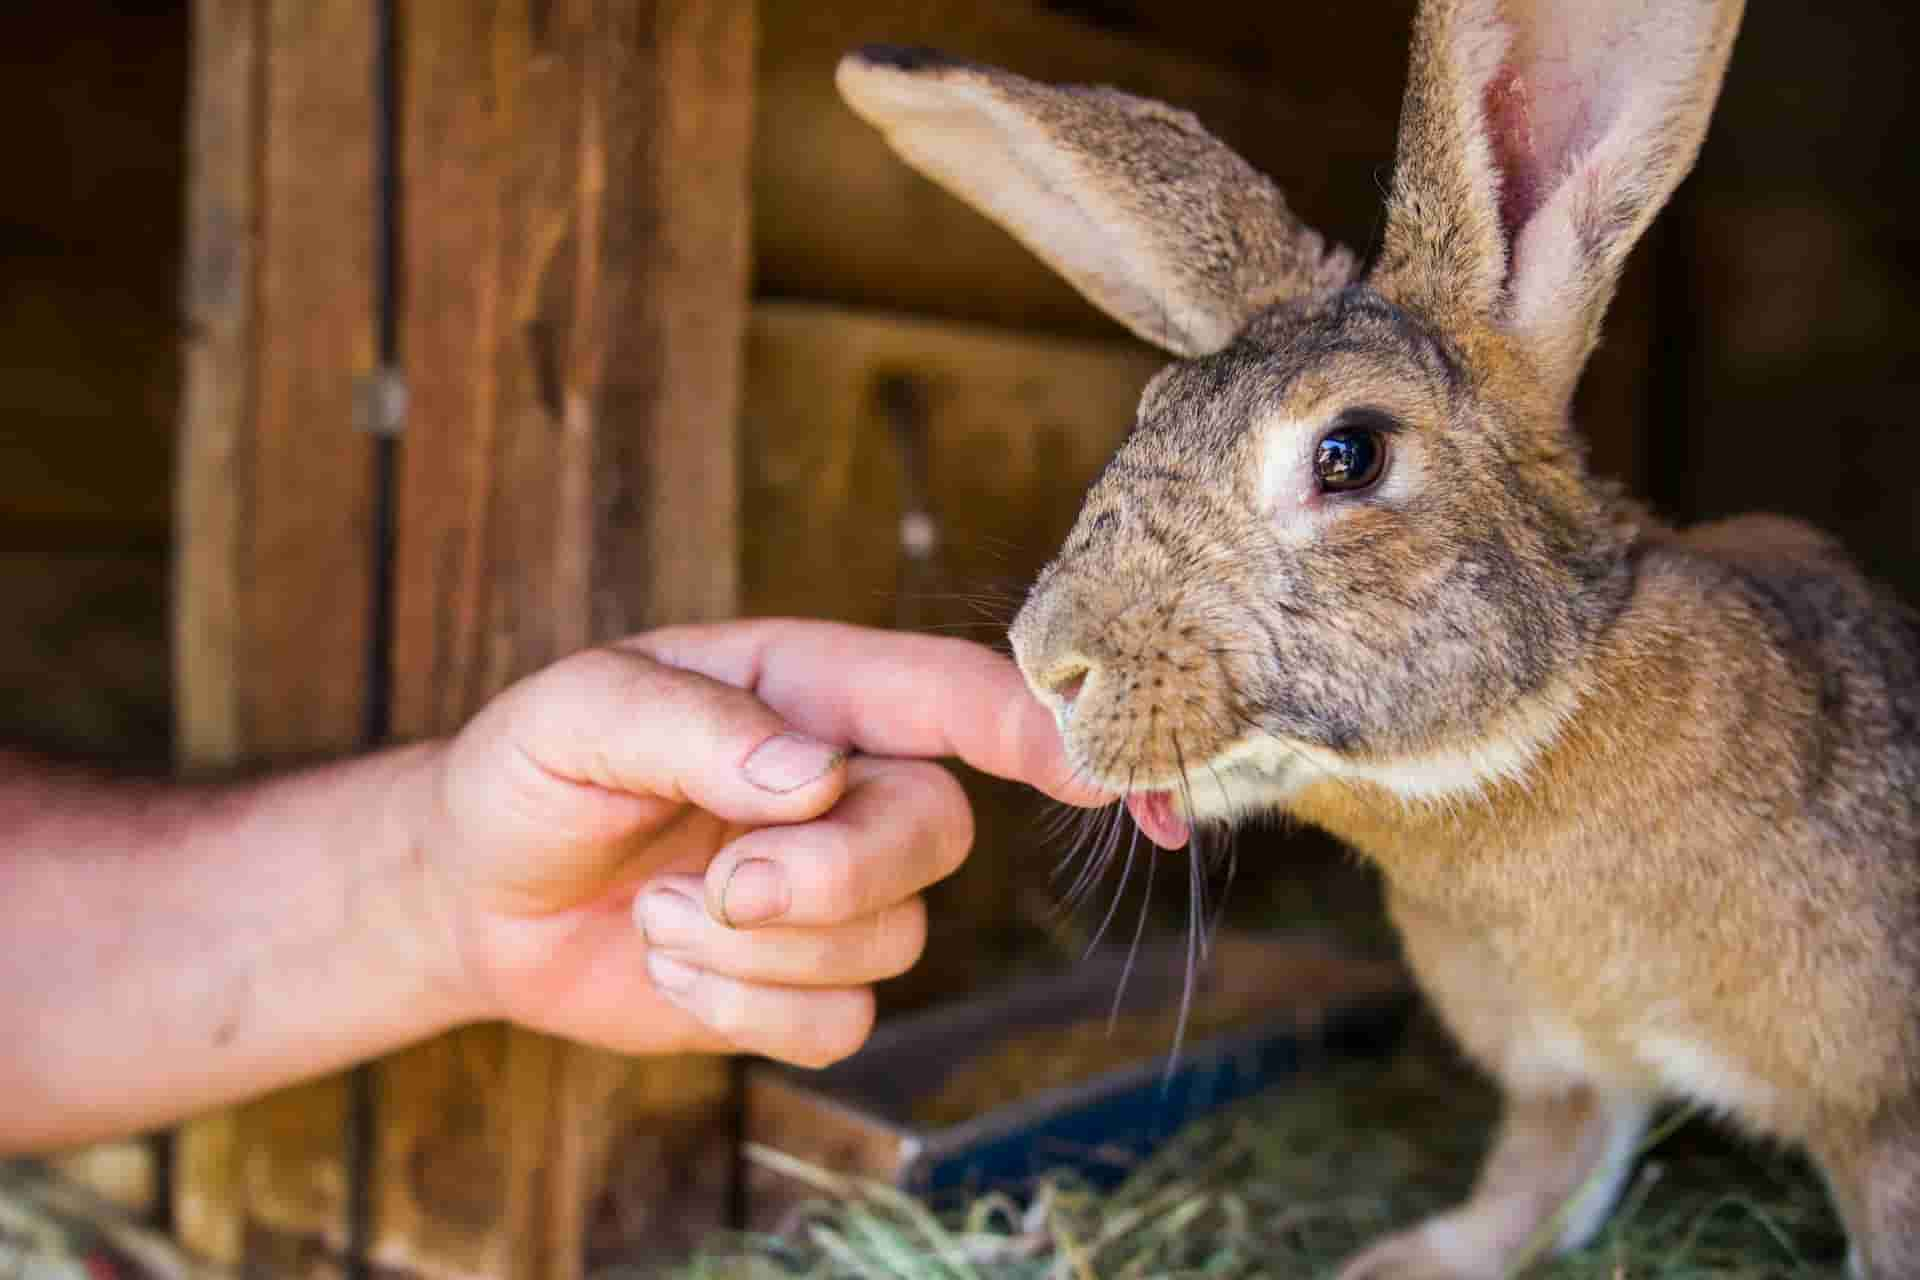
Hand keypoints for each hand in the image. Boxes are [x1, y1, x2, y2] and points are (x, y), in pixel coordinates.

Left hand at [411, 620, 1100, 1067]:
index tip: (1099, 767)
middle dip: (833, 875)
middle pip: (936, 832)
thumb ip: (692, 725)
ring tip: (658, 907)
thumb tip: (815, 777)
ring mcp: (834, 890)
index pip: (951, 693)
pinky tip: (672, 963)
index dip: (1038, 725)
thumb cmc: (529, 774)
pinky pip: (842, 1021)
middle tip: (722, 884)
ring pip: (889, 939)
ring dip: (751, 948)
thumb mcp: (578, 713)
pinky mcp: (805, 984)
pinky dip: (744, 1011)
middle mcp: (846, 784)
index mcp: (809, 690)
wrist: (476, 894)